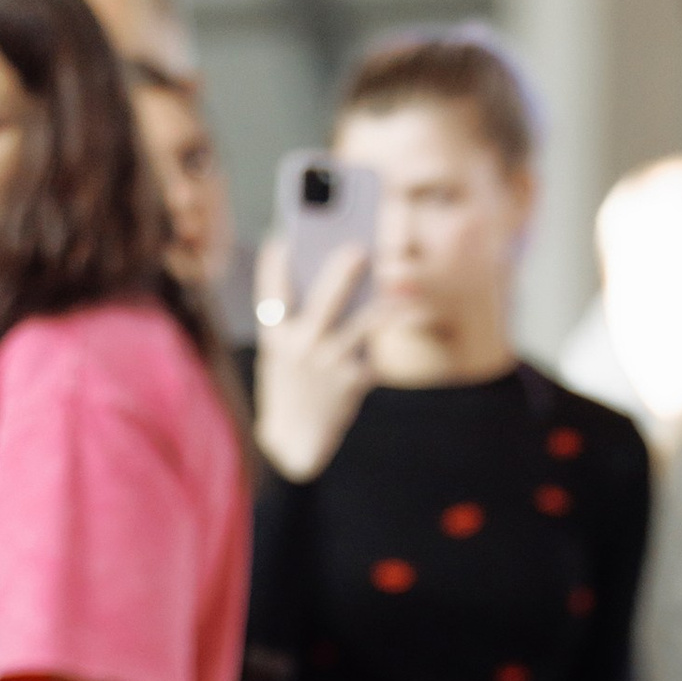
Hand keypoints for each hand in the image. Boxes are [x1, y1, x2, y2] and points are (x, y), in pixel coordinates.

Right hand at [252, 238, 374, 481]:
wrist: (294, 440)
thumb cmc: (289, 383)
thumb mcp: (278, 352)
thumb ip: (294, 318)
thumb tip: (327, 275)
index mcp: (275, 338)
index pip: (272, 294)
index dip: (274, 266)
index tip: (282, 239)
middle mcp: (301, 349)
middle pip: (324, 304)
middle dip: (341, 276)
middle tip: (357, 250)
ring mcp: (328, 366)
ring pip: (361, 325)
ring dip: (381, 302)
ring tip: (395, 282)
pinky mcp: (351, 383)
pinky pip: (375, 348)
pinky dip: (391, 326)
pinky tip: (409, 309)